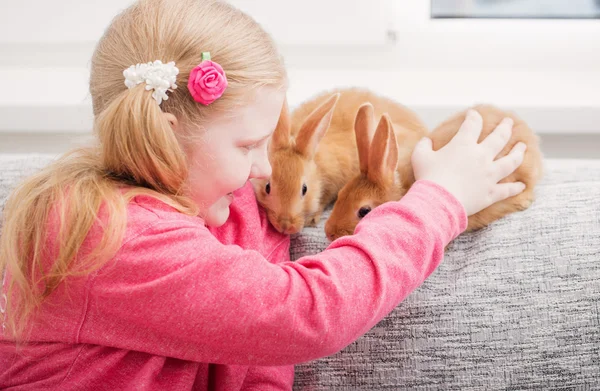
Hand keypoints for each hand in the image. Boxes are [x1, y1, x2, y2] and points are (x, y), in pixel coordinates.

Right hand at [411, 109, 526, 215]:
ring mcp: (489, 175)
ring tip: (523, 146)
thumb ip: (424, 146)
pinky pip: (507, 189)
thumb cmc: (428, 177)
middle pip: (499, 137)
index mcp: (463, 144)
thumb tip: (426, 140)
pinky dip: (515, 187)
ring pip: (511, 161)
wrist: (437, 201)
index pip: (472, 124)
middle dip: (505, 127)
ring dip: (518, 152)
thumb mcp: (420, 157)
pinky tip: (522, 185)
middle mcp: (481, 156)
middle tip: (509, 122)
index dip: (474, 116)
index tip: (474, 114)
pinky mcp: (491, 192)